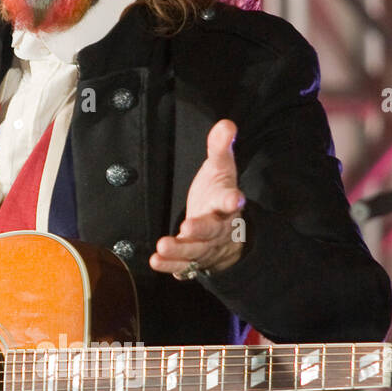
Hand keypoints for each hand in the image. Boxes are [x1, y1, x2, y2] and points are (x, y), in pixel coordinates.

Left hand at [149, 119, 245, 278]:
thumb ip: (220, 148)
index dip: (233, 200)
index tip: (236, 199)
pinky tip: (155, 262)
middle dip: (200, 230)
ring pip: (195, 251)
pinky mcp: (193, 260)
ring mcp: (205, 247)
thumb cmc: (218, 195)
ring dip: (178, 251)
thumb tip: (226, 123)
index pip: (231, 201)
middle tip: (186, 227)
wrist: (225, 232)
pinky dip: (170, 266)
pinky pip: (183, 267)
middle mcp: (218, 229)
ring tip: (160, 248)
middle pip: (211, 231)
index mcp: (225, 204)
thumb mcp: (221, 169)